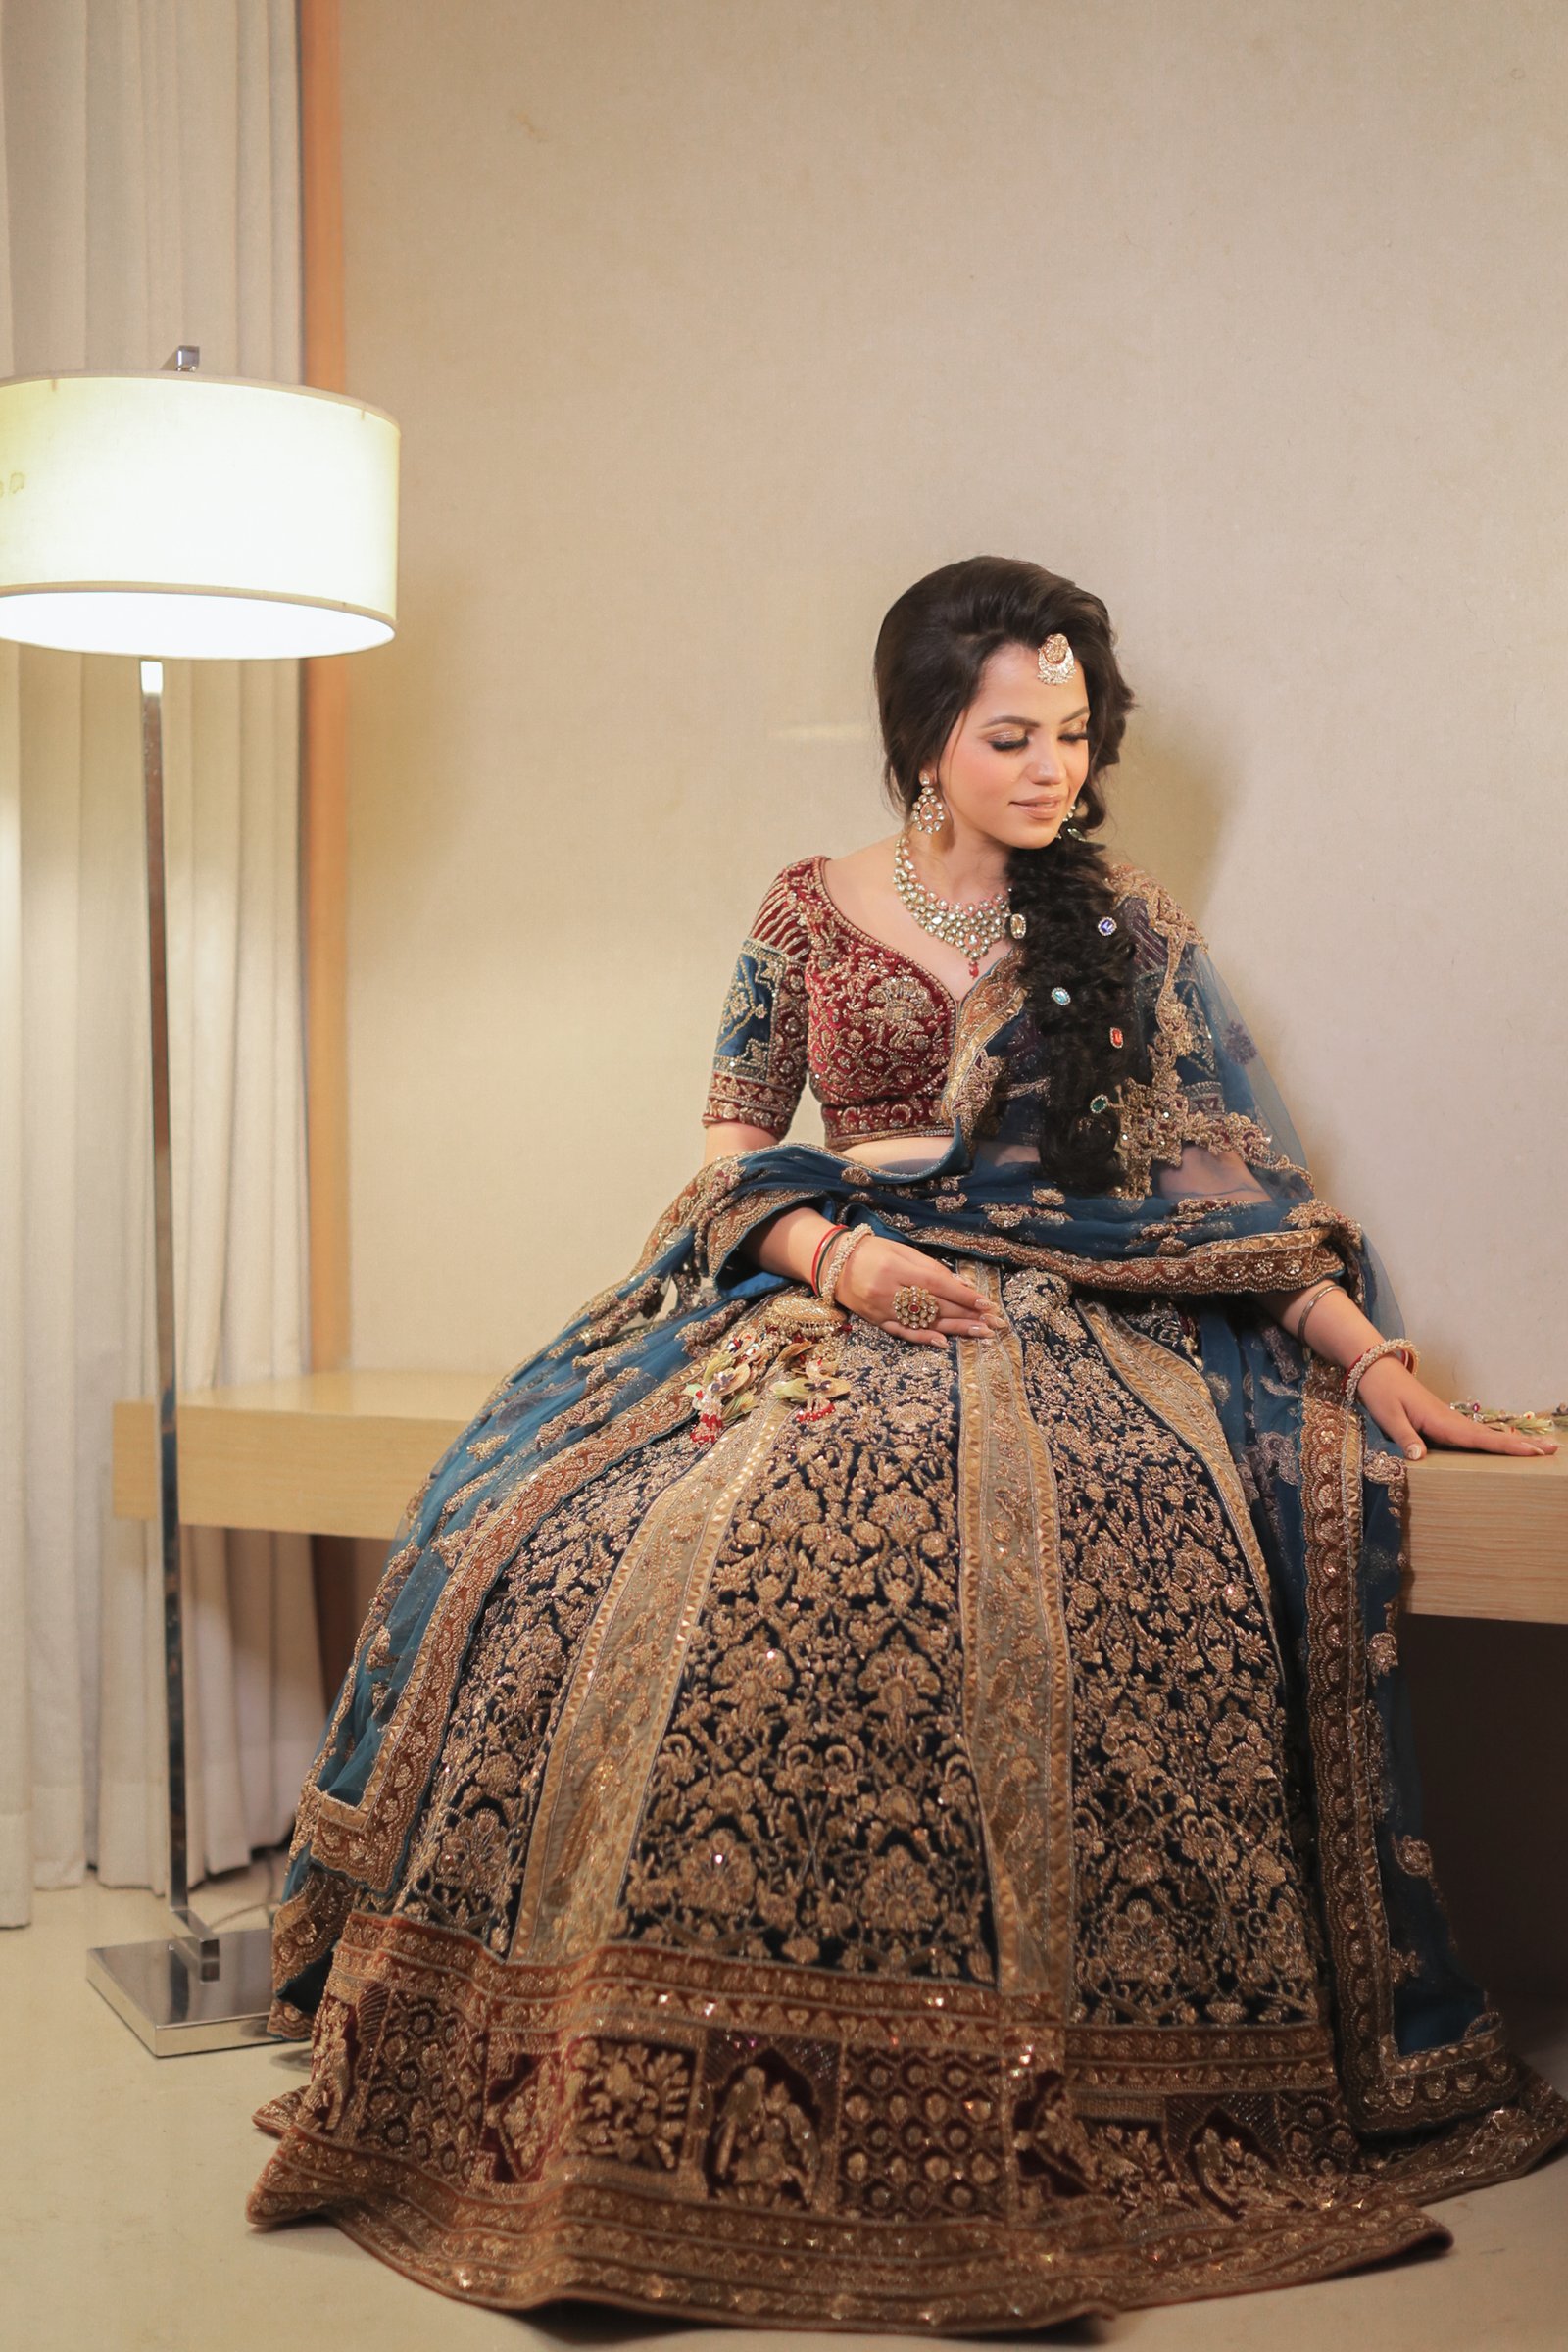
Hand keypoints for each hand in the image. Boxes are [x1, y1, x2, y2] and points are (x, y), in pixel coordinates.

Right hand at [834, 1235, 1007, 1348]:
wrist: (832, 1263)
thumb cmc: (871, 1251)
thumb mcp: (901, 1250)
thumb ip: (929, 1267)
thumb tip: (959, 1285)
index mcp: (896, 1269)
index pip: (937, 1285)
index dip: (963, 1296)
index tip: (987, 1304)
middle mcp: (888, 1291)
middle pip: (935, 1306)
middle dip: (967, 1315)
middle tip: (994, 1323)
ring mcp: (882, 1309)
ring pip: (924, 1322)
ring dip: (955, 1329)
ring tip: (981, 1333)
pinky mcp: (876, 1321)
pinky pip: (902, 1332)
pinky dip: (924, 1338)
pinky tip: (944, 1342)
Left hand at [1356, 1358, 1558, 1460]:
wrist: (1374, 1368)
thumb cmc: (1380, 1392)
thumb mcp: (1388, 1416)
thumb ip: (1405, 1438)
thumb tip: (1420, 1459)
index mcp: (1440, 1421)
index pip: (1478, 1438)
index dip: (1505, 1446)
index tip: (1531, 1451)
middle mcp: (1450, 1420)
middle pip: (1490, 1436)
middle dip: (1521, 1444)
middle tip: (1552, 1450)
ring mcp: (1448, 1419)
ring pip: (1485, 1434)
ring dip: (1511, 1442)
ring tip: (1538, 1449)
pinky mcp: (1441, 1420)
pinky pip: (1472, 1434)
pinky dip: (1493, 1439)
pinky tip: (1503, 1445)